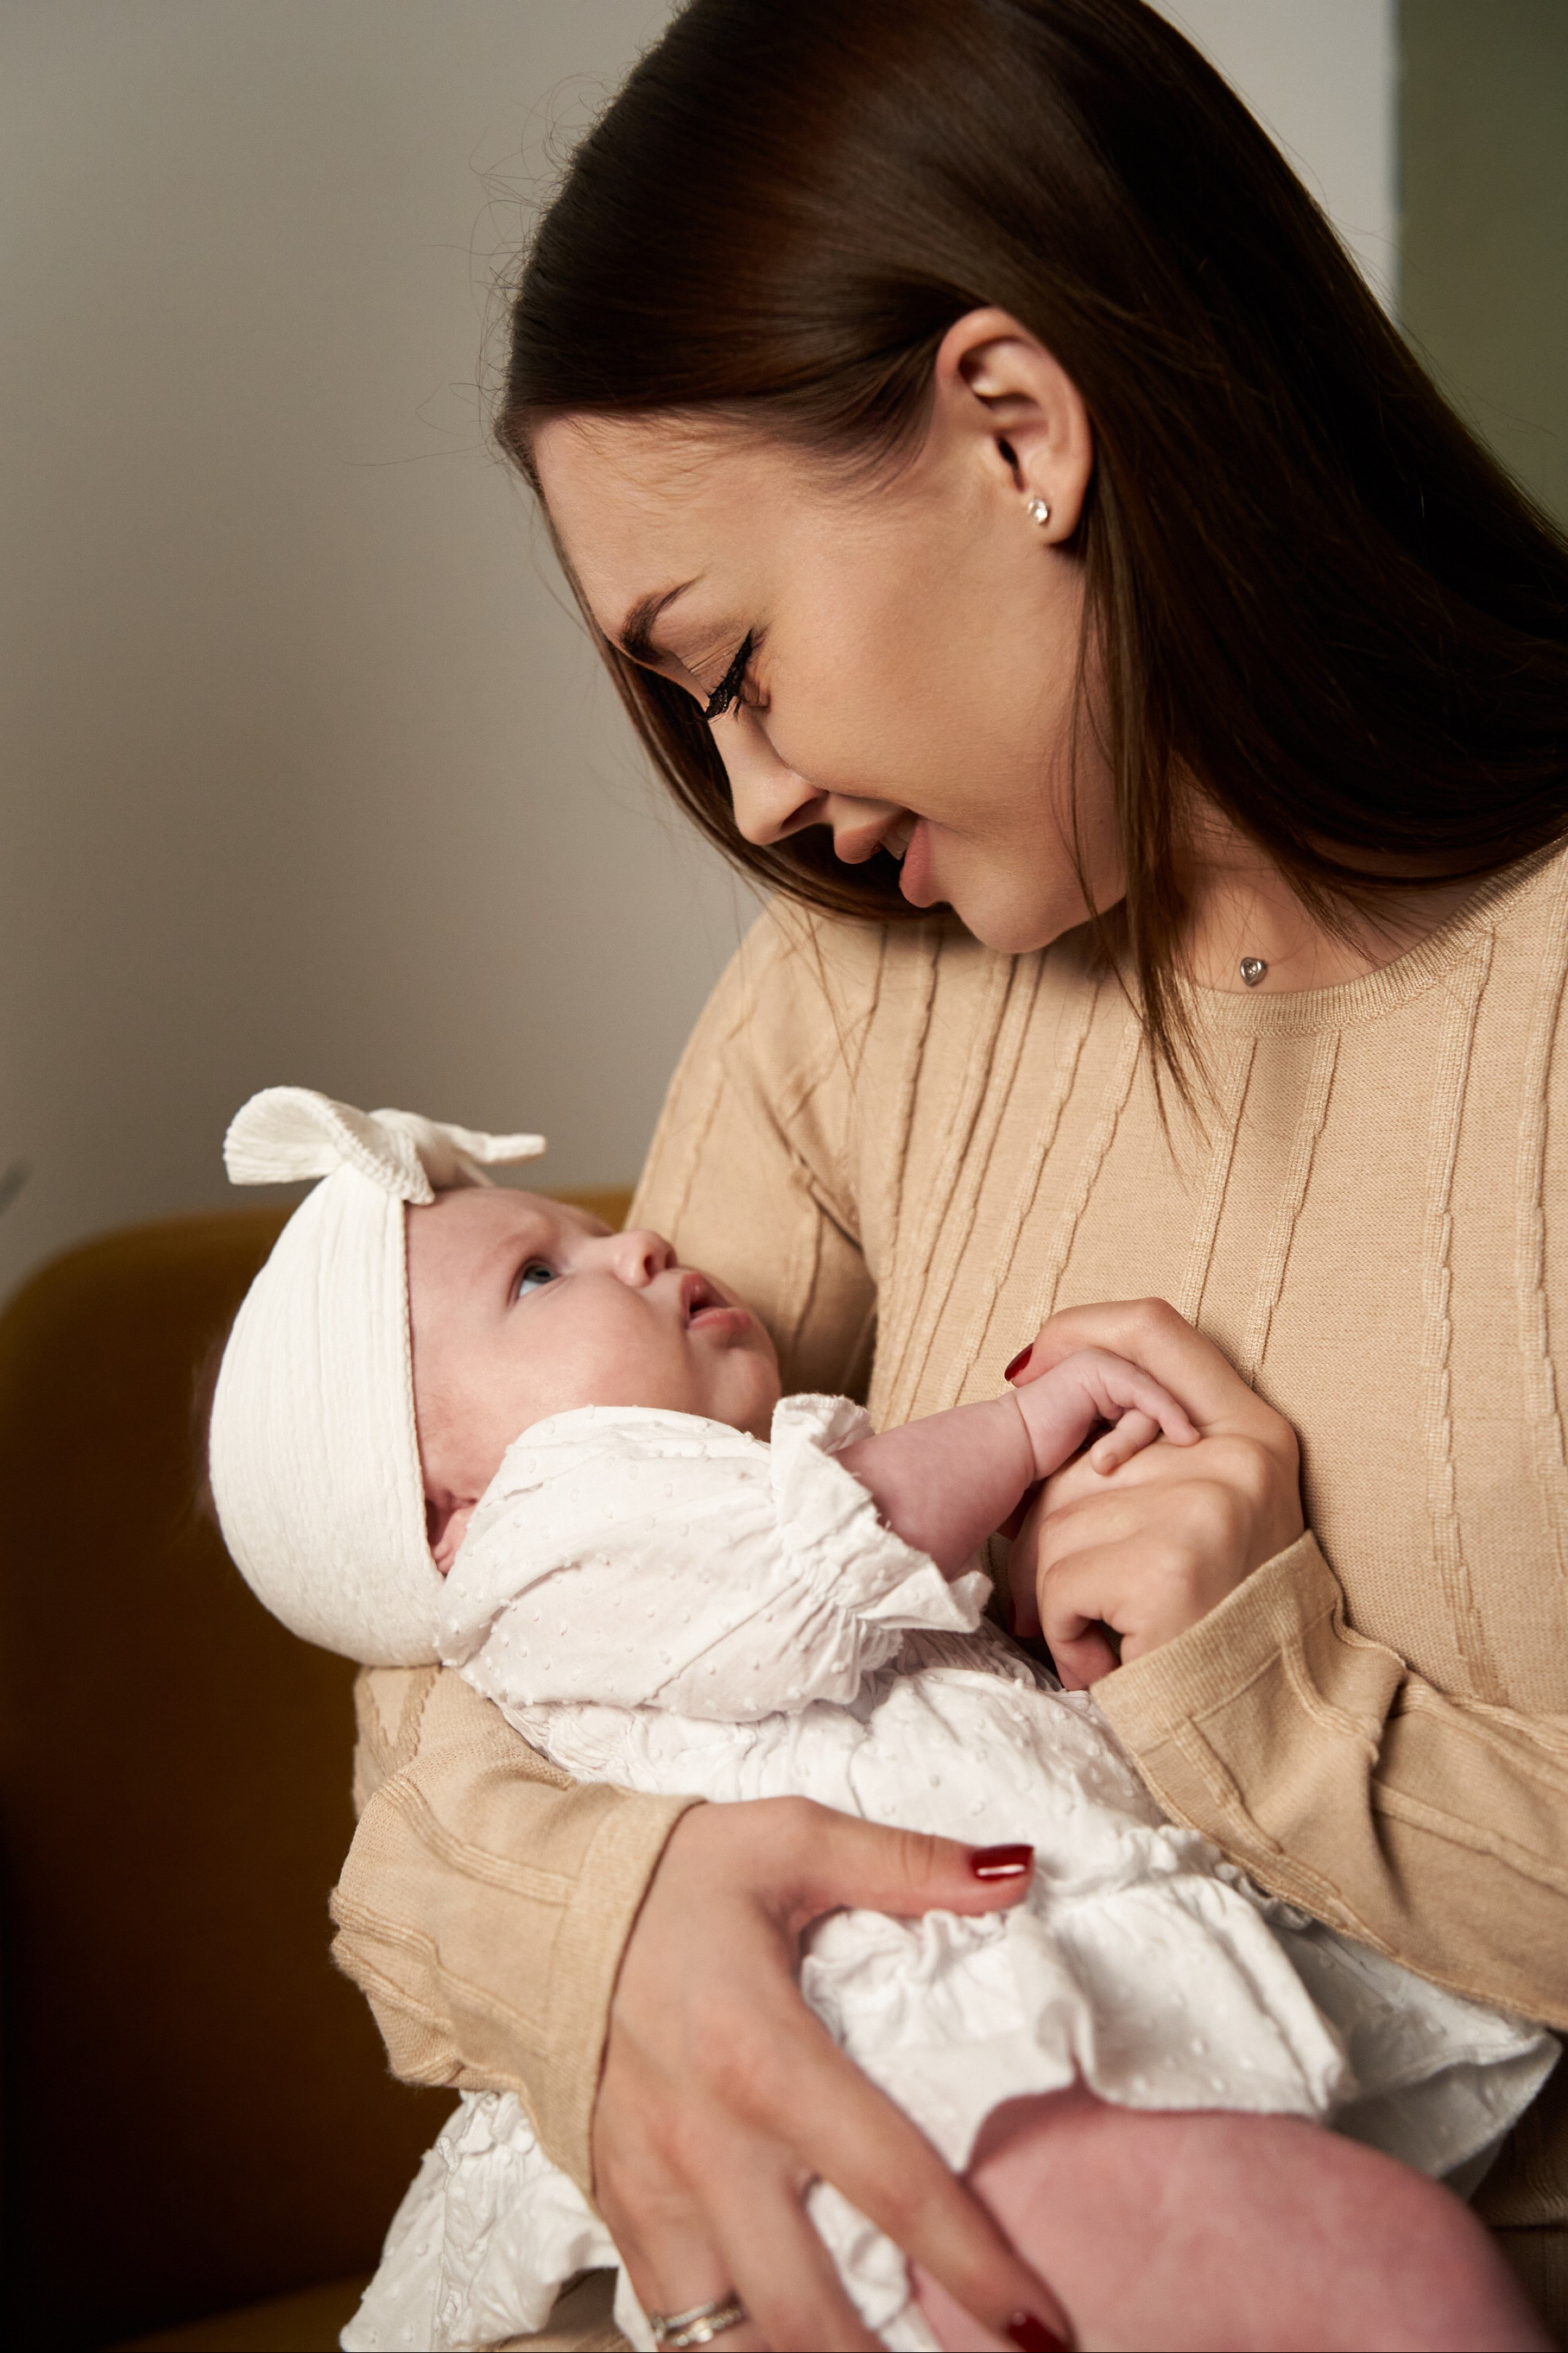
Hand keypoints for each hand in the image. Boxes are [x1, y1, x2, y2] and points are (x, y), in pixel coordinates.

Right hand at [591, 1797, 1071, 2351]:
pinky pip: (677, 2327)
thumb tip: (1015, 1871)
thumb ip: (906, 1863)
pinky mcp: (622, 2218)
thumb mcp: (791, 1839)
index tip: (1038, 2325)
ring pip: (726, 2346)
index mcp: (763, 2056)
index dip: (973, 2264)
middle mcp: (708, 2148)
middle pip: (804, 2315)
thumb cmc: (671, 1875)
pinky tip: (787, 2352)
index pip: (889, 2181)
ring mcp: (656, 2197)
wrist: (531, 1907)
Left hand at [1006, 1301, 1301, 1687]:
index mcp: (1256, 1433)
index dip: (1084, 1332)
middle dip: (1049, 1531)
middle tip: (1079, 1598)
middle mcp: (1242, 1457)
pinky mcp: (1170, 1568)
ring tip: (1114, 1636)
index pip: (1157, 1328)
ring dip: (1059, 1598)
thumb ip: (1154, 1455)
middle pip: (1081, 1455)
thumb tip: (1050, 1382)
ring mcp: (1209, 1507)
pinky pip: (1059, 1585)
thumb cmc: (1221, 1631)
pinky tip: (1112, 1663)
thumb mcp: (1210, 1518)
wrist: (1269, 1740)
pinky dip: (1065, 1636)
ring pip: (1057, 1525)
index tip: (1035, 1365)